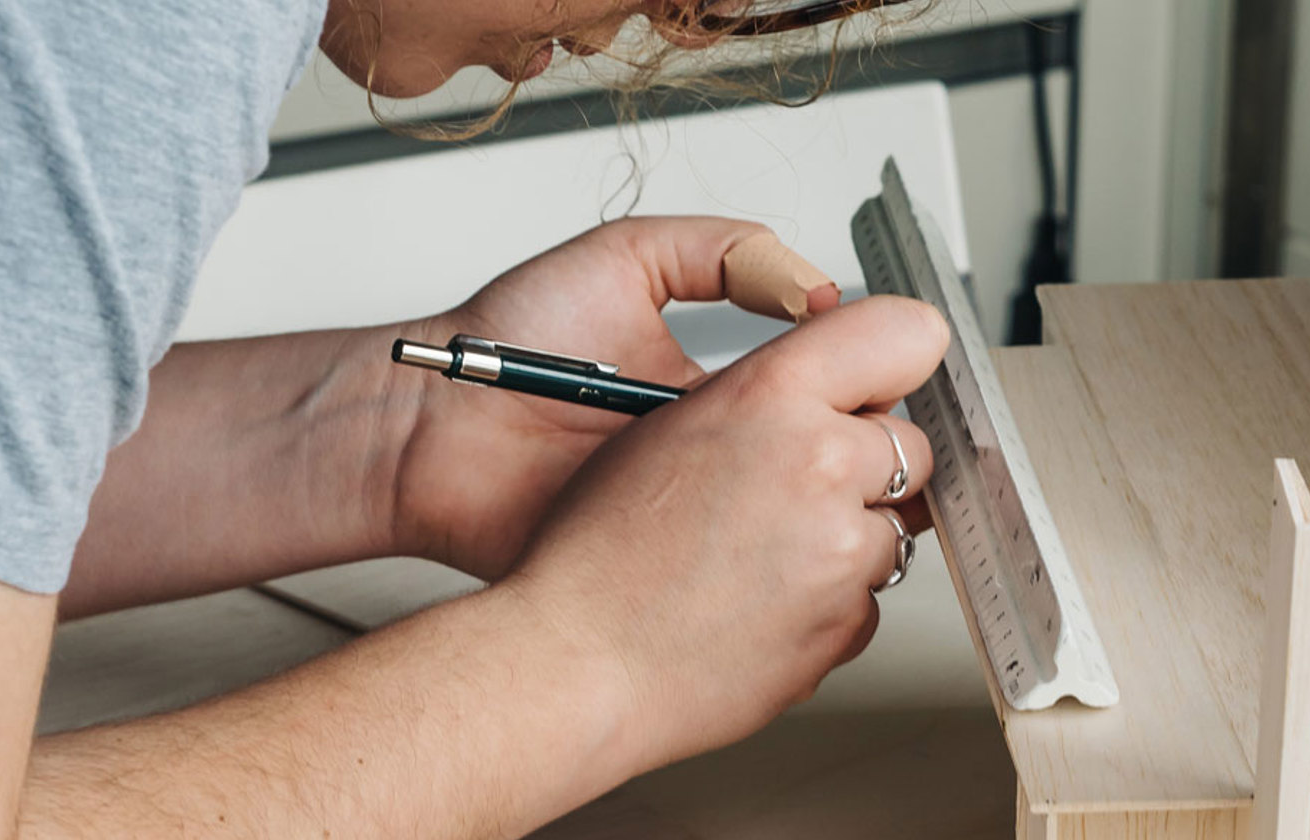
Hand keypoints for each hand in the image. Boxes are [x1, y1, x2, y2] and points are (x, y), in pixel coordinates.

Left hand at [392, 217, 840, 578]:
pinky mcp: (651, 565)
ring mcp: (684, 516)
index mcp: (717, 390)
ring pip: (782, 528)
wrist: (425, 426)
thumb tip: (819, 289)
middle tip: (868, 450)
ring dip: (803, 513)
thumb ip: (722, 253)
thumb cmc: (502, 340)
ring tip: (817, 491)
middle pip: (817, 468)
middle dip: (849, 463)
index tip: (884, 387)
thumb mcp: (621, 260)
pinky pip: (716, 576)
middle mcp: (711, 456)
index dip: (857, 392)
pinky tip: (753, 537)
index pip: (818, 393)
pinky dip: (742, 566)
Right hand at [498, 298, 949, 765]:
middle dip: (864, 463)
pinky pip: (866, 602)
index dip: (895, 359)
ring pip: (894, 529)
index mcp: (771, 397)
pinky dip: (829, 603)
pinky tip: (757, 602)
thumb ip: (765, 396)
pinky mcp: (845, 625)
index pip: (905, 335)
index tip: (884, 376)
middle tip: (793, 486)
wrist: (576, 662)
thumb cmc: (596, 553)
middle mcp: (819, 466)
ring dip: (846, 538)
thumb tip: (828, 392)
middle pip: (909, 444)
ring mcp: (840, 553)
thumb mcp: (668, 425)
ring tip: (757, 555)